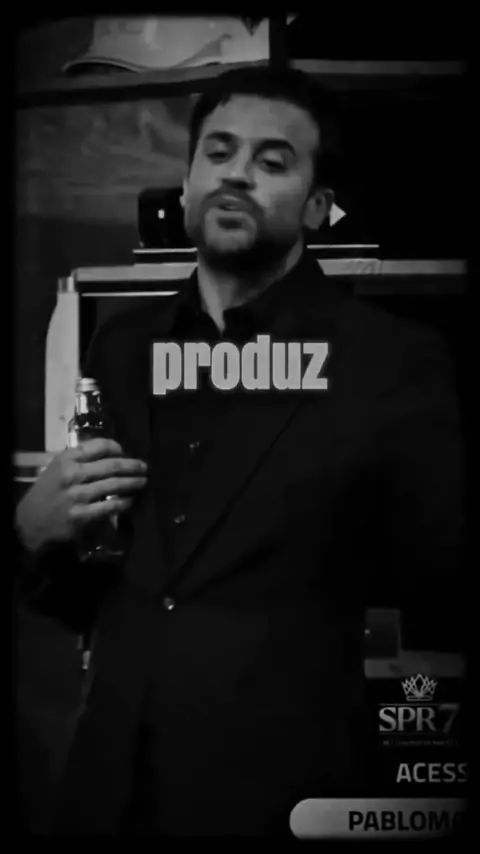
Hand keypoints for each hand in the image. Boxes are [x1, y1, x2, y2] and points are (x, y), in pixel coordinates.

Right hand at [15, 438, 147, 554]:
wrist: (30, 520)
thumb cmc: (48, 491)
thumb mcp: (58, 468)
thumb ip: (80, 459)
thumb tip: (111, 454)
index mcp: (67, 459)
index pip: (98, 446)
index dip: (116, 447)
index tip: (124, 452)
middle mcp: (72, 474)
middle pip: (112, 465)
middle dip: (132, 466)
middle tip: (144, 467)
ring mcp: (77, 496)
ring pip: (114, 485)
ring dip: (132, 483)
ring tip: (142, 481)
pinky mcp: (81, 515)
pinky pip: (110, 507)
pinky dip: (124, 503)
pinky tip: (129, 501)